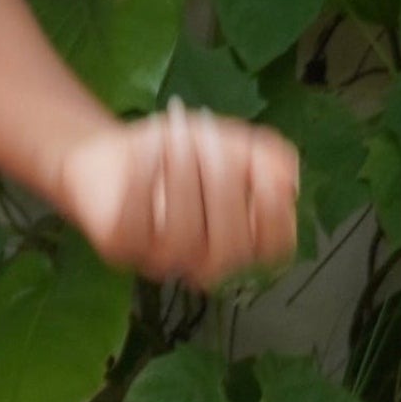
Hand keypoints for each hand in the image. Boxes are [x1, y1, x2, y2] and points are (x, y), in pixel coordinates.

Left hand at [53, 105, 300, 285]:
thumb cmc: (179, 154)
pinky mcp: (121, 247)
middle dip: (225, 185)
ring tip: (178, 139)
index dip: (276, 211)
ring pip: (183, 235)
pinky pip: (136, 220)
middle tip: (212, 142)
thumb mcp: (231, 143)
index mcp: (240, 241)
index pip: (275, 247)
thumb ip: (265, 156)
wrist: (111, 157)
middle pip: (232, 243)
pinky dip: (144, 178)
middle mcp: (205, 262)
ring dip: (184, 177)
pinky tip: (148, 149)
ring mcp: (161, 260)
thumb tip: (289, 178)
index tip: (261, 168)